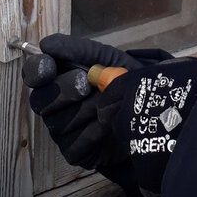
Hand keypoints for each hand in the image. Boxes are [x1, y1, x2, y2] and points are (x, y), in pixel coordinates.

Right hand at [22, 41, 196, 196]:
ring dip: (84, 110)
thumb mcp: (110, 60)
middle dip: (63, 89)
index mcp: (62, 78)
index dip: (38, 69)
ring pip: (57, 121)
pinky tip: (108, 126)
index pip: (37, 74)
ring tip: (107, 104)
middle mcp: (59, 105)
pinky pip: (73, 142)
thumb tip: (46, 44)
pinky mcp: (76, 153)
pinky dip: (93, 132)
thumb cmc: (132, 83)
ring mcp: (65, 130)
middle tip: (85, 83)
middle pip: (42, 99)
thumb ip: (79, 50)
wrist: (158, 115)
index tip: (49, 64)